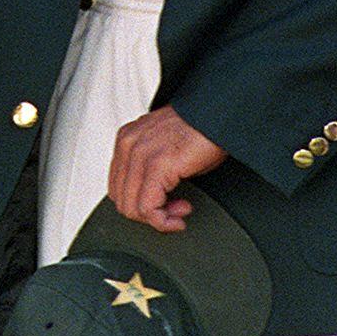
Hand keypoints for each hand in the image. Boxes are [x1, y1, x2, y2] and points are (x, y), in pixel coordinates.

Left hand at [108, 105, 226, 232]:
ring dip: (158, 219)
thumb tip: (152, 200)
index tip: (165, 205)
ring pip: (131, 208)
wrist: (218, 115)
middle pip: (121, 200)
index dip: (141, 205)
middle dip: (149, 215)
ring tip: (181, 211)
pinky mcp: (156, 164)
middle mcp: (127, 145)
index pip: (118, 188)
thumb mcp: (164, 149)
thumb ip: (149, 169)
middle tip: (176, 210)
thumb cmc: (201, 131)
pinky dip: (163, 221)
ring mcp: (139, 154)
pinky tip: (181, 215)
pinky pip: (148, 207)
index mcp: (126, 140)